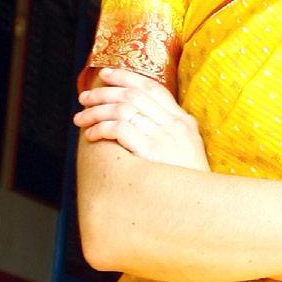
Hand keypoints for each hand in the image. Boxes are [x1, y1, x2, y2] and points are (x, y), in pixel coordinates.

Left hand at [74, 68, 209, 171]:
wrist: (201, 206)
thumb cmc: (187, 184)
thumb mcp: (186, 151)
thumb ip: (167, 132)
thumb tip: (136, 119)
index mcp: (183, 121)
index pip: (152, 88)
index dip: (126, 78)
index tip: (105, 75)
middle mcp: (175, 125)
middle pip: (132, 95)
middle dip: (103, 94)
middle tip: (84, 98)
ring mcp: (165, 137)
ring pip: (122, 110)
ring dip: (96, 112)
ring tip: (81, 119)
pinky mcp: (152, 152)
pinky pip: (119, 129)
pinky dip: (101, 128)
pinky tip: (92, 135)